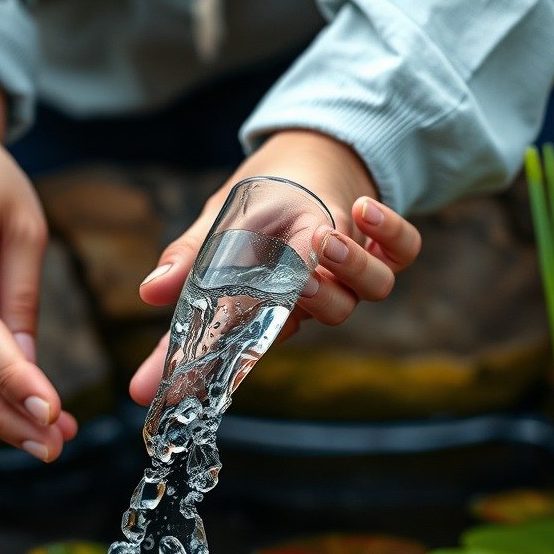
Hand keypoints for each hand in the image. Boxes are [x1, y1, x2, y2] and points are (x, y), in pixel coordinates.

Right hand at [129, 129, 420, 404]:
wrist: (303, 162)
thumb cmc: (257, 204)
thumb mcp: (215, 227)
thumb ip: (187, 260)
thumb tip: (148, 291)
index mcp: (272, 303)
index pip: (236, 346)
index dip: (203, 374)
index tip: (167, 391)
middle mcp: (316, 295)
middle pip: (324, 316)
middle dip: (315, 301)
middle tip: (298, 280)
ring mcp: (354, 269)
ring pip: (371, 290)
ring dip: (354, 267)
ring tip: (327, 236)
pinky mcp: (386, 242)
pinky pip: (405, 250)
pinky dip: (392, 232)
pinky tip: (364, 210)